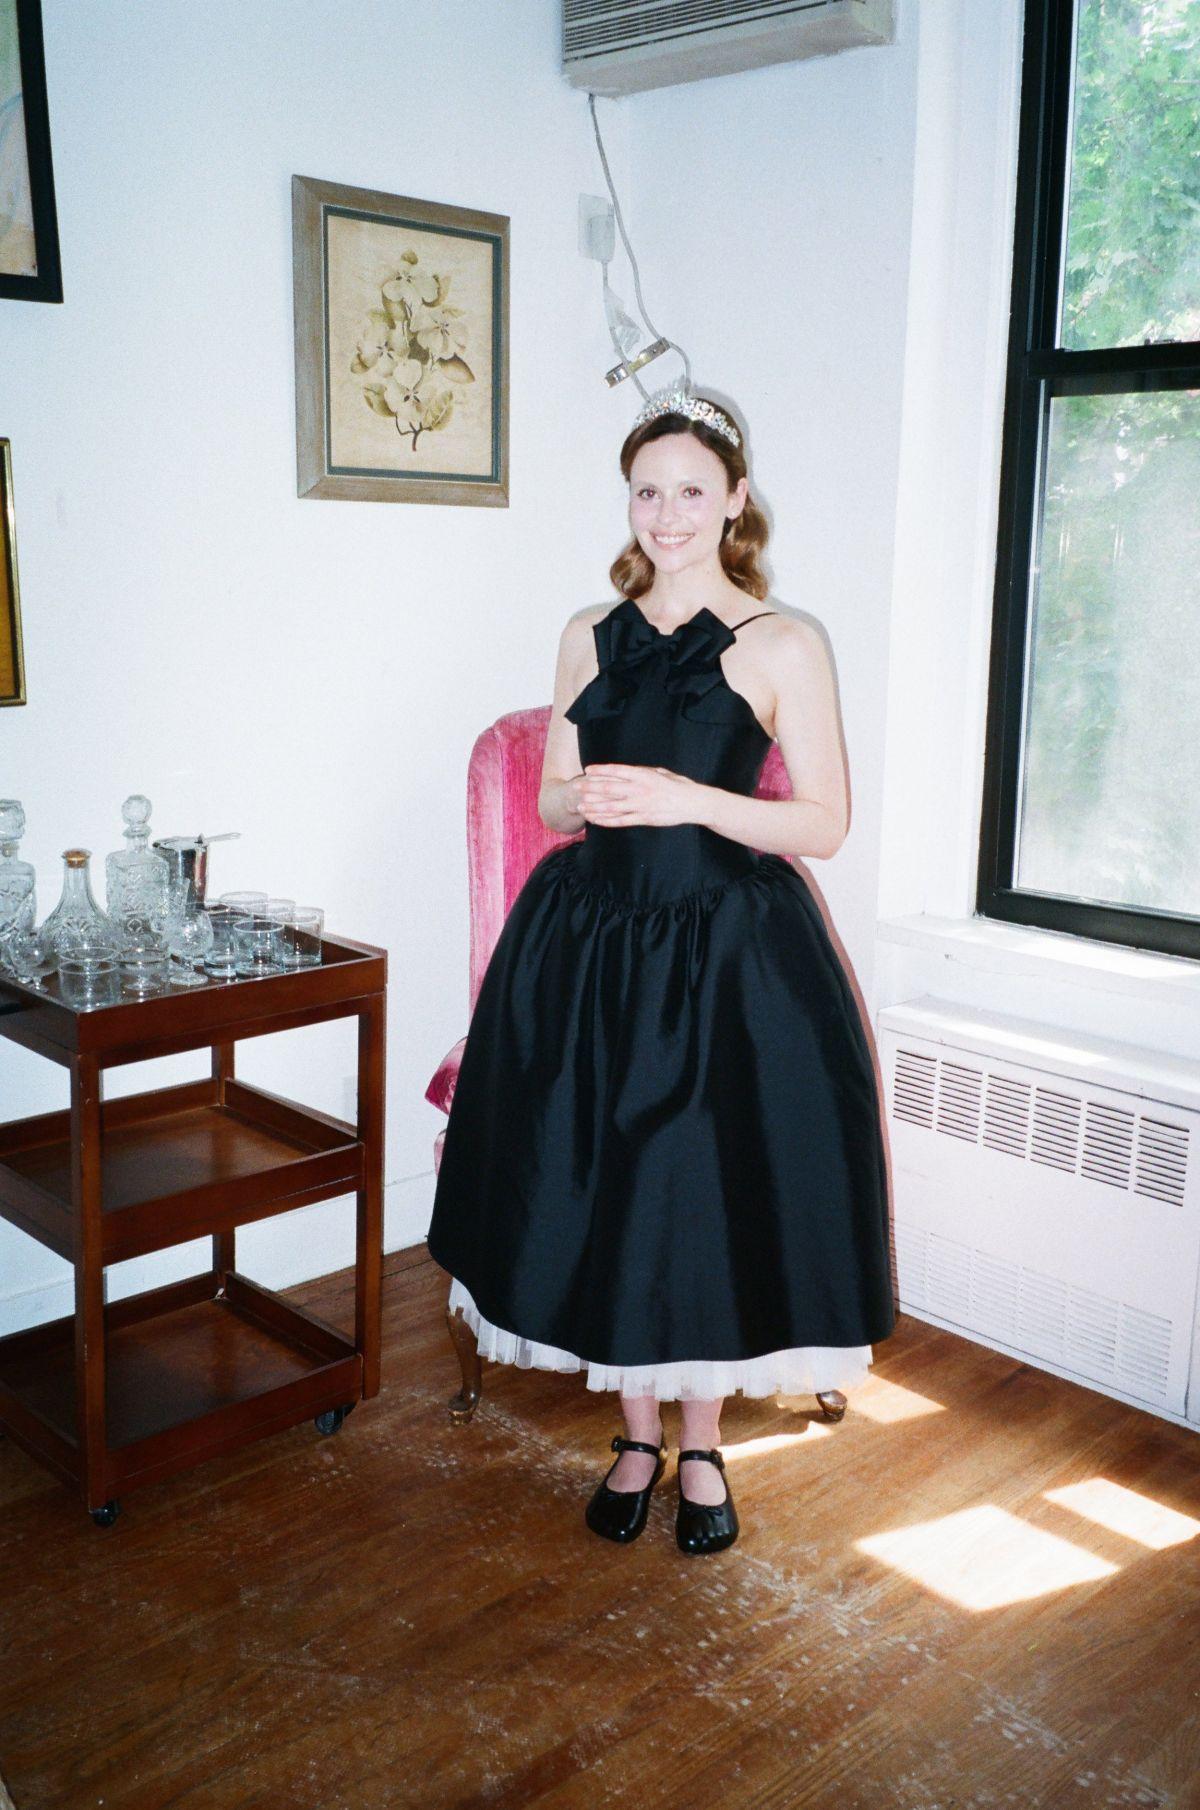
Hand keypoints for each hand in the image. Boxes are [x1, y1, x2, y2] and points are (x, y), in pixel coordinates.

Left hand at [576, 762, 704, 828]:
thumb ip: (642, 772)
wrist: (693, 803)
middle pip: (610, 788)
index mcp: (644, 775)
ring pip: (612, 806)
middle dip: (591, 788)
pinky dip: (606, 820)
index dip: (601, 771)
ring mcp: (641, 805)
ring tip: (580, 806)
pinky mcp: (644, 818)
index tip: (588, 770)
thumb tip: (625, 772)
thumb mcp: (660, 772)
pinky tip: (595, 820)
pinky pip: (621, 820)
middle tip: (576, 788)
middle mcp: (640, 789)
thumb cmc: (677, 785)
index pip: (617, 771)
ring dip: (594, 806)